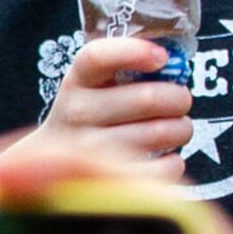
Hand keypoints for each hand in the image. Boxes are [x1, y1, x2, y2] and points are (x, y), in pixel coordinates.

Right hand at [0, 35, 193, 179]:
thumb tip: (175, 61)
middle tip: (181, 101)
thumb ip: (126, 67)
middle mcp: (77, 112)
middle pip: (146, 99)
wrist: (51, 161)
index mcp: (78, 79)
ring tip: (176, 129)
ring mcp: (88, 149)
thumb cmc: (91, 113)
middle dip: (178, 98)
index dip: (133, 52)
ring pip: (158, 133)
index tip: (161, 57)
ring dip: (181, 129)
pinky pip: (159, 169)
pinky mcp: (107, 181)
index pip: (97, 57)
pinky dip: (174, 163)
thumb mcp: (94, 83)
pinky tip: (168, 157)